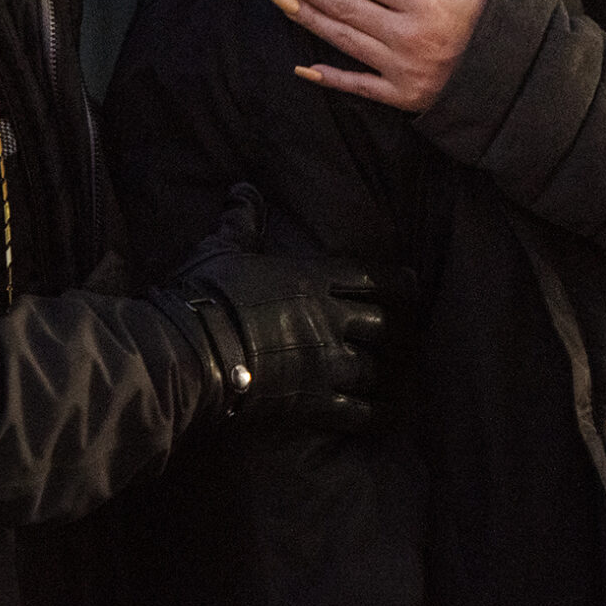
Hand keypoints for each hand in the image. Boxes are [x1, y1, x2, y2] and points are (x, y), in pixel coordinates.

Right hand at [152, 183, 386, 428]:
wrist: (192, 351)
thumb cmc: (206, 294)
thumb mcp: (222, 248)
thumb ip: (242, 222)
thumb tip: (243, 189)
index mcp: (311, 280)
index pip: (368, 277)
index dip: (395, 281)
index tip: (413, 284)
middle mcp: (328, 321)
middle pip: (379, 324)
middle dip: (389, 330)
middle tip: (402, 334)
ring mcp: (325, 364)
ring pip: (372, 369)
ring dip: (383, 374)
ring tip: (395, 379)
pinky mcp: (314, 403)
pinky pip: (357, 412)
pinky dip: (375, 414)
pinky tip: (386, 416)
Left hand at [264, 0, 492, 113]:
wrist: (513, 81)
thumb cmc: (494, 24)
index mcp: (424, 3)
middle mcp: (406, 36)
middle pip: (345, 7)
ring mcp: (401, 69)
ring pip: (344, 41)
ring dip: (308, 20)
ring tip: (280, 1)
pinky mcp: (401, 96)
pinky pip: (358, 86)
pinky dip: (330, 78)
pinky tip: (302, 66)